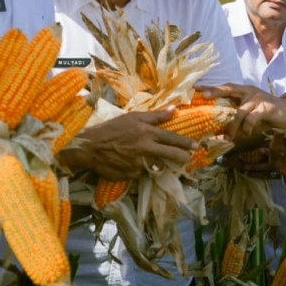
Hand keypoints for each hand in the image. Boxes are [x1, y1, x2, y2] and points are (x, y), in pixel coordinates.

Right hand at [57, 109, 194, 180]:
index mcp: (146, 133)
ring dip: (155, 163)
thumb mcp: (132, 117)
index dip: (185, 142)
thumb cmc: (111, 128)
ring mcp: (139, 164)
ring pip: (155, 165)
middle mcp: (145, 149)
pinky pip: (140, 173)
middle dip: (181, 157)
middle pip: (170, 155)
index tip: (195, 145)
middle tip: (188, 158)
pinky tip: (130, 163)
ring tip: (147, 158)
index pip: (171, 138)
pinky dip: (139, 169)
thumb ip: (155, 116)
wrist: (90, 147)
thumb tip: (174, 110)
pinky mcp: (131, 175)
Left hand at [202, 83, 285, 137]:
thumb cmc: (265, 113)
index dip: (210, 87)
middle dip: (215, 91)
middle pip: (229, 89)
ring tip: (229, 137)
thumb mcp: (249, 113)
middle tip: (203, 96)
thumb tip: (216, 134)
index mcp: (243, 91)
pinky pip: (252, 118)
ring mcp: (258, 98)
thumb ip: (235, 118)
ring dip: (232, 126)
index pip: (224, 87)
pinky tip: (247, 133)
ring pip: (239, 111)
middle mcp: (249, 91)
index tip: (195, 87)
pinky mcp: (266, 107)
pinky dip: (247, 128)